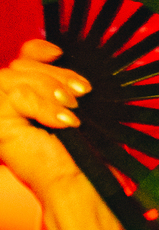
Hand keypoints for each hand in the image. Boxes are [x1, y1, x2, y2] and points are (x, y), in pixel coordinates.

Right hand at [0, 41, 92, 205]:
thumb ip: (57, 80)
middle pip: (20, 65)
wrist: (77, 180)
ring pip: (15, 77)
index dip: (38, 49)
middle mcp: (7, 103)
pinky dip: (44, 107)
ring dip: (49, 89)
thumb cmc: (79, 148)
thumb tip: (57, 53)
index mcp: (25, 96)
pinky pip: (17, 96)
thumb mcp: (69, 104)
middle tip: (80, 93)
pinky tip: (63, 122)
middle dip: (54, 74)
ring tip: (72, 108)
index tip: (59, 53)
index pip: (22, 58)